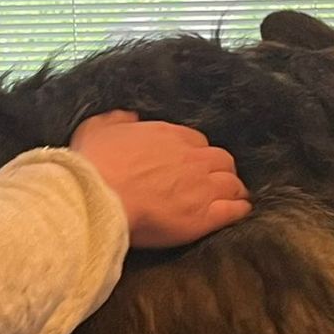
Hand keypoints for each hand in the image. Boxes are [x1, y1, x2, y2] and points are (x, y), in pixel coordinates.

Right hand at [69, 111, 252, 249]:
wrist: (98, 198)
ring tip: (232, 196)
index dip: (195, 153)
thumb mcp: (97, 128)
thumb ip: (117, 119)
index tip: (190, 163)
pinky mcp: (204, 217)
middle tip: (213, 180)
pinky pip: (234, 210)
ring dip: (232, 188)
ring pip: (232, 183)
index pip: (196, 141)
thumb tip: (129, 116)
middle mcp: (192, 158)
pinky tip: (239, 211)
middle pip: (221, 160)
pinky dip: (239, 209)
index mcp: (169, 135)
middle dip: (219, 169)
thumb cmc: (94, 165)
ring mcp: (202, 187)